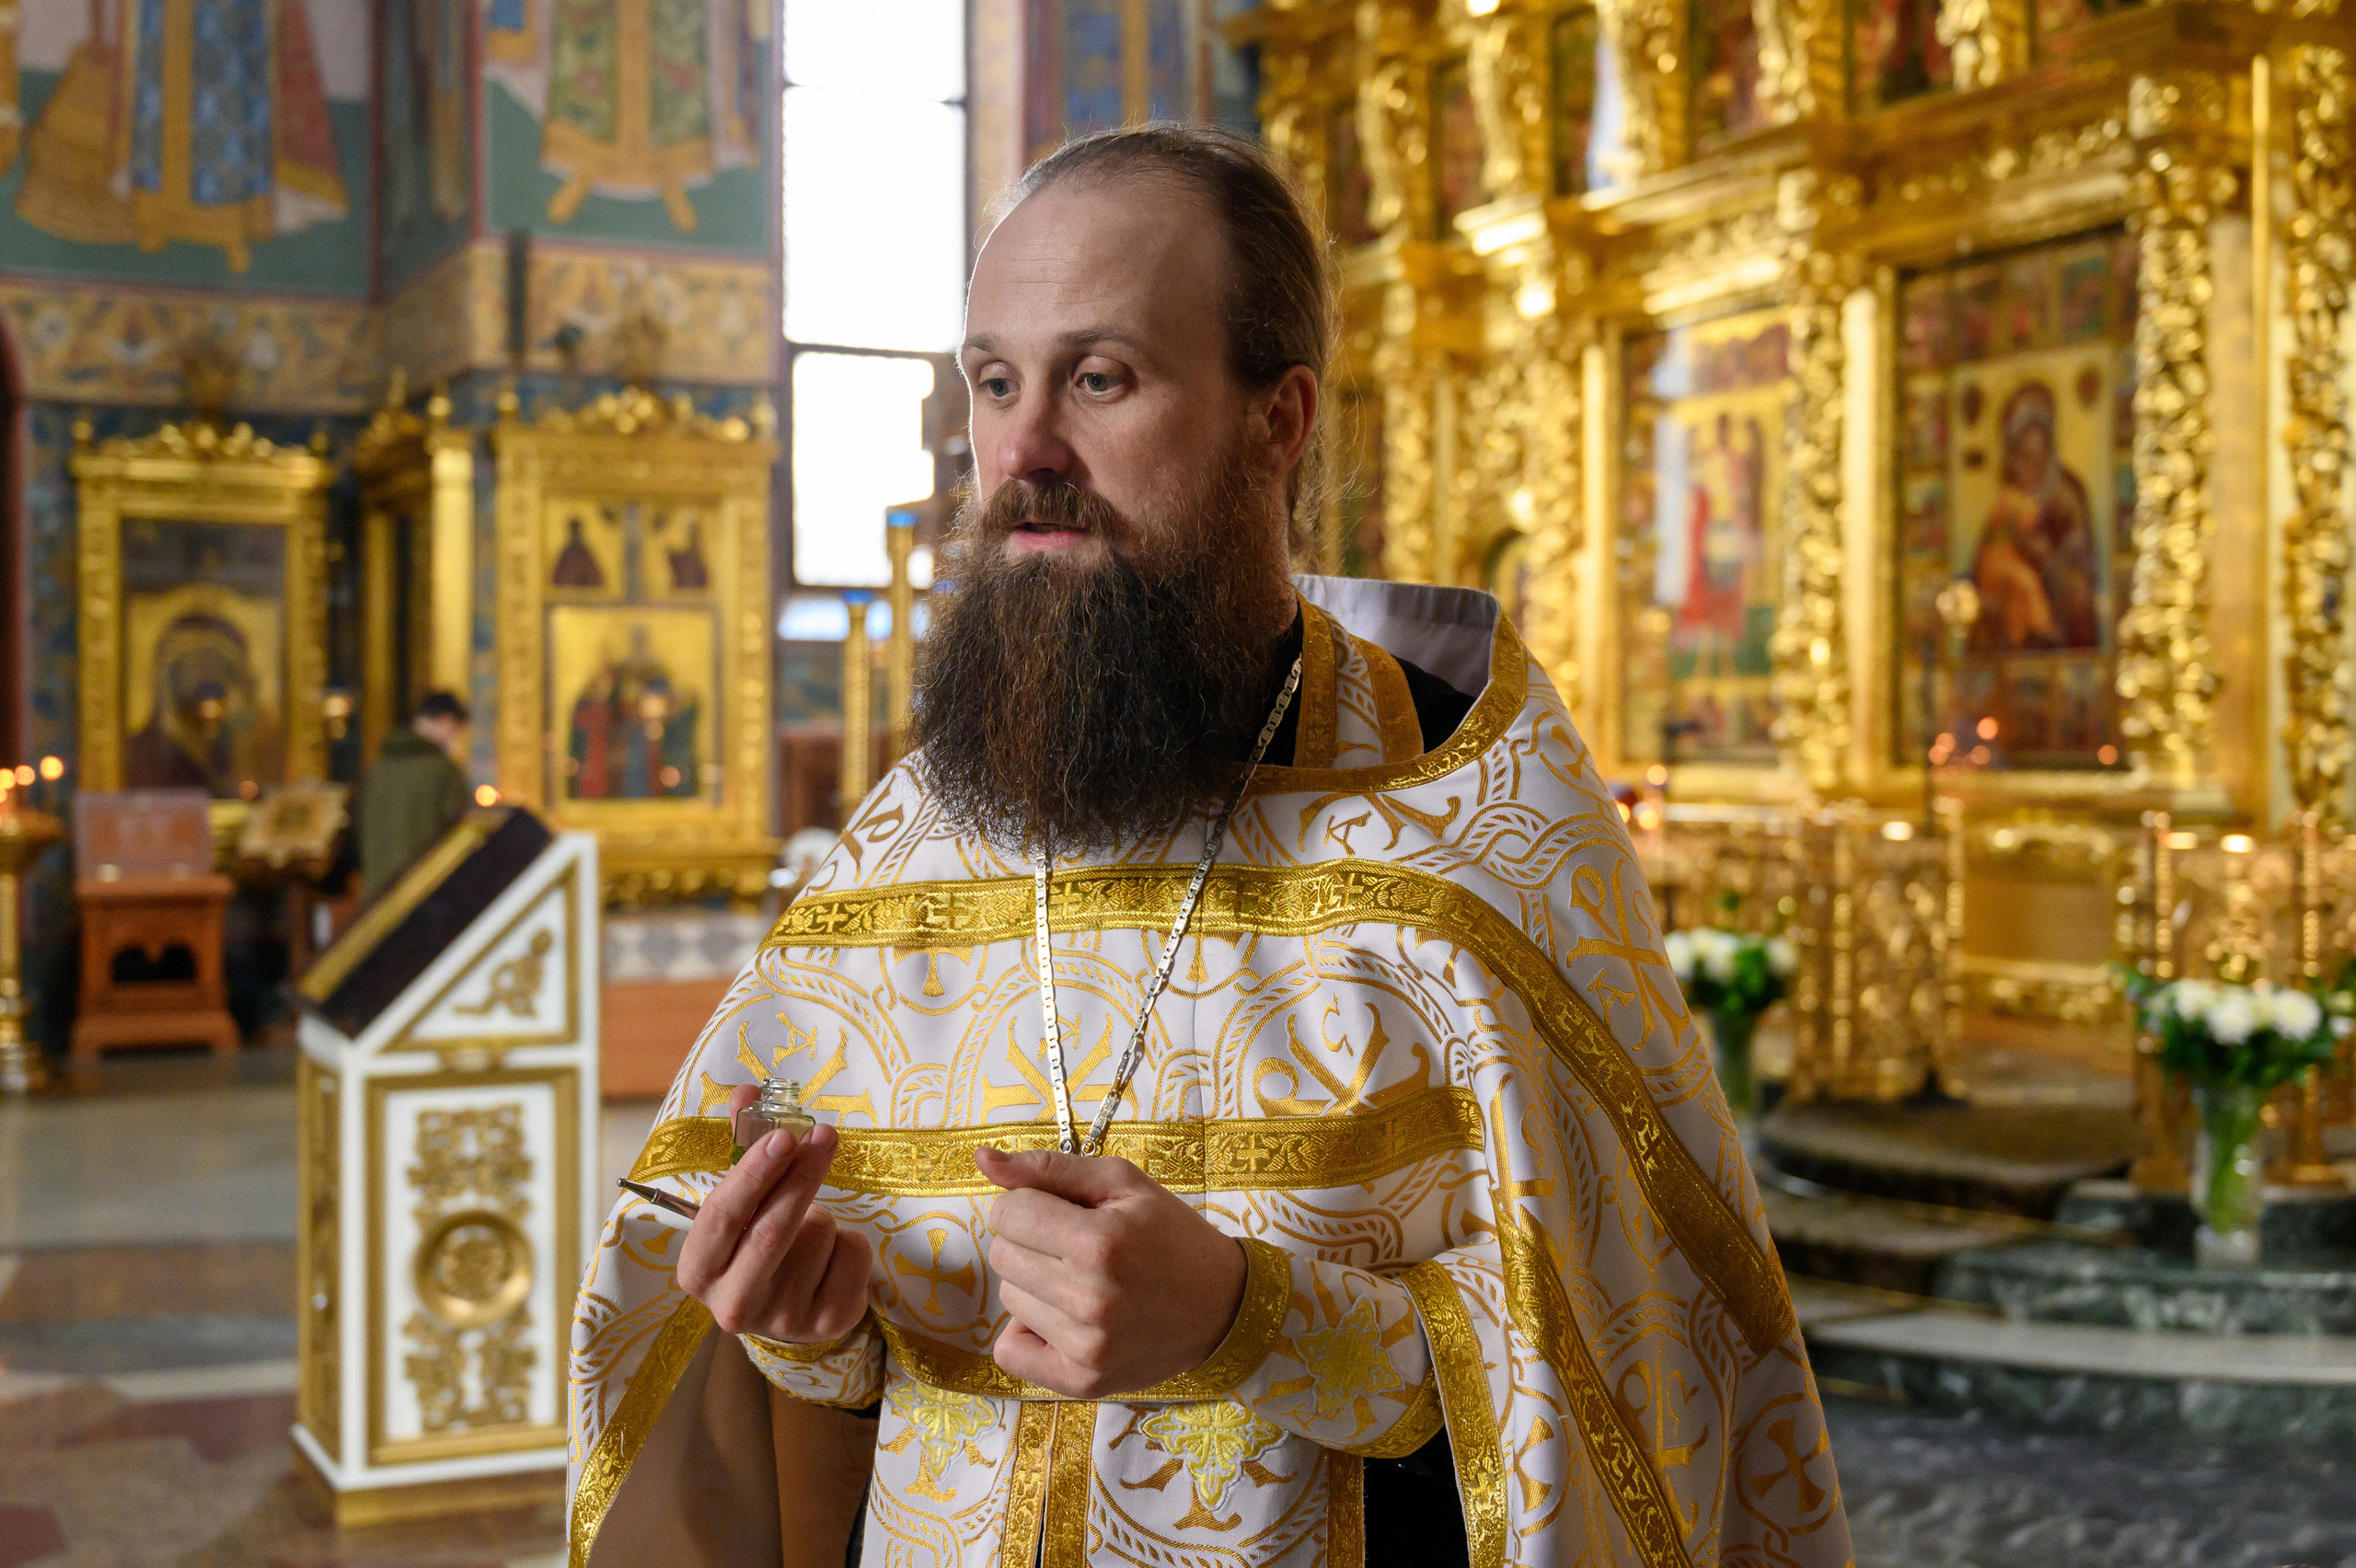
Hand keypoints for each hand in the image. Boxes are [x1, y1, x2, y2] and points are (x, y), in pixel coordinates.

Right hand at [675, 1084, 871, 1343]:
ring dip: (824, 1212)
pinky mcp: (829, 1323)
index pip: (723, 1216)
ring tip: (807, 1229)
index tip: (783, 1135)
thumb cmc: (752, 1244)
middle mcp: (733, 1304)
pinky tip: (830, 1257)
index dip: (753, 1173)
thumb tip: (748, 1092)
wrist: (786, 1309)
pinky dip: (850, 1238)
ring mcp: (783, 1319)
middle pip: (772, 1229)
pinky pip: (853, 1253)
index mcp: (698, 1270)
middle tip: (825, 1134)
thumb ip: (741, 1148)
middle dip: (802, 1174)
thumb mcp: (739, 1204)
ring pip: (820, 1234)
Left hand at [978, 1147, 1246, 1397]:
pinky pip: (1010, 1352)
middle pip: (1002, 1255)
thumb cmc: (1171, 1234)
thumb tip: (982, 1160)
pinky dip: (1028, 1333)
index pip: (1007, 1213)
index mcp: (1099, 1242)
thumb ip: (1050, 1168)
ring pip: (1007, 1299)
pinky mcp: (1084, 1381)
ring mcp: (1086, 1347)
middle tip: (1074, 1247)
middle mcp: (1090, 1298)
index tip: (1062, 1213)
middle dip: (1030, 1242)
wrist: (1221, 1305)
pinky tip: (1063, 1319)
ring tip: (1081, 1282)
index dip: (1029, 1204)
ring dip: (1034, 1285)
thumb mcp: (1122, 1183)